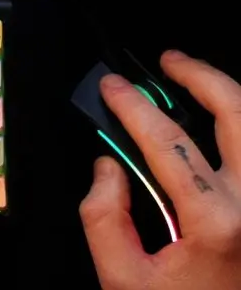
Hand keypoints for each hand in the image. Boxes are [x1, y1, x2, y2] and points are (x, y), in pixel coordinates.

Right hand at [80, 50, 240, 288]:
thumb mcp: (121, 279)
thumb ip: (104, 218)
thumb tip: (109, 168)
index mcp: (214, 221)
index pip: (167, 141)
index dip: (132, 104)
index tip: (112, 88)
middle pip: (237, 113)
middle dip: (200, 76)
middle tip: (168, 63)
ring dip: (228, 94)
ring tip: (195, 79)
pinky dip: (239, 131)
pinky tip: (221, 125)